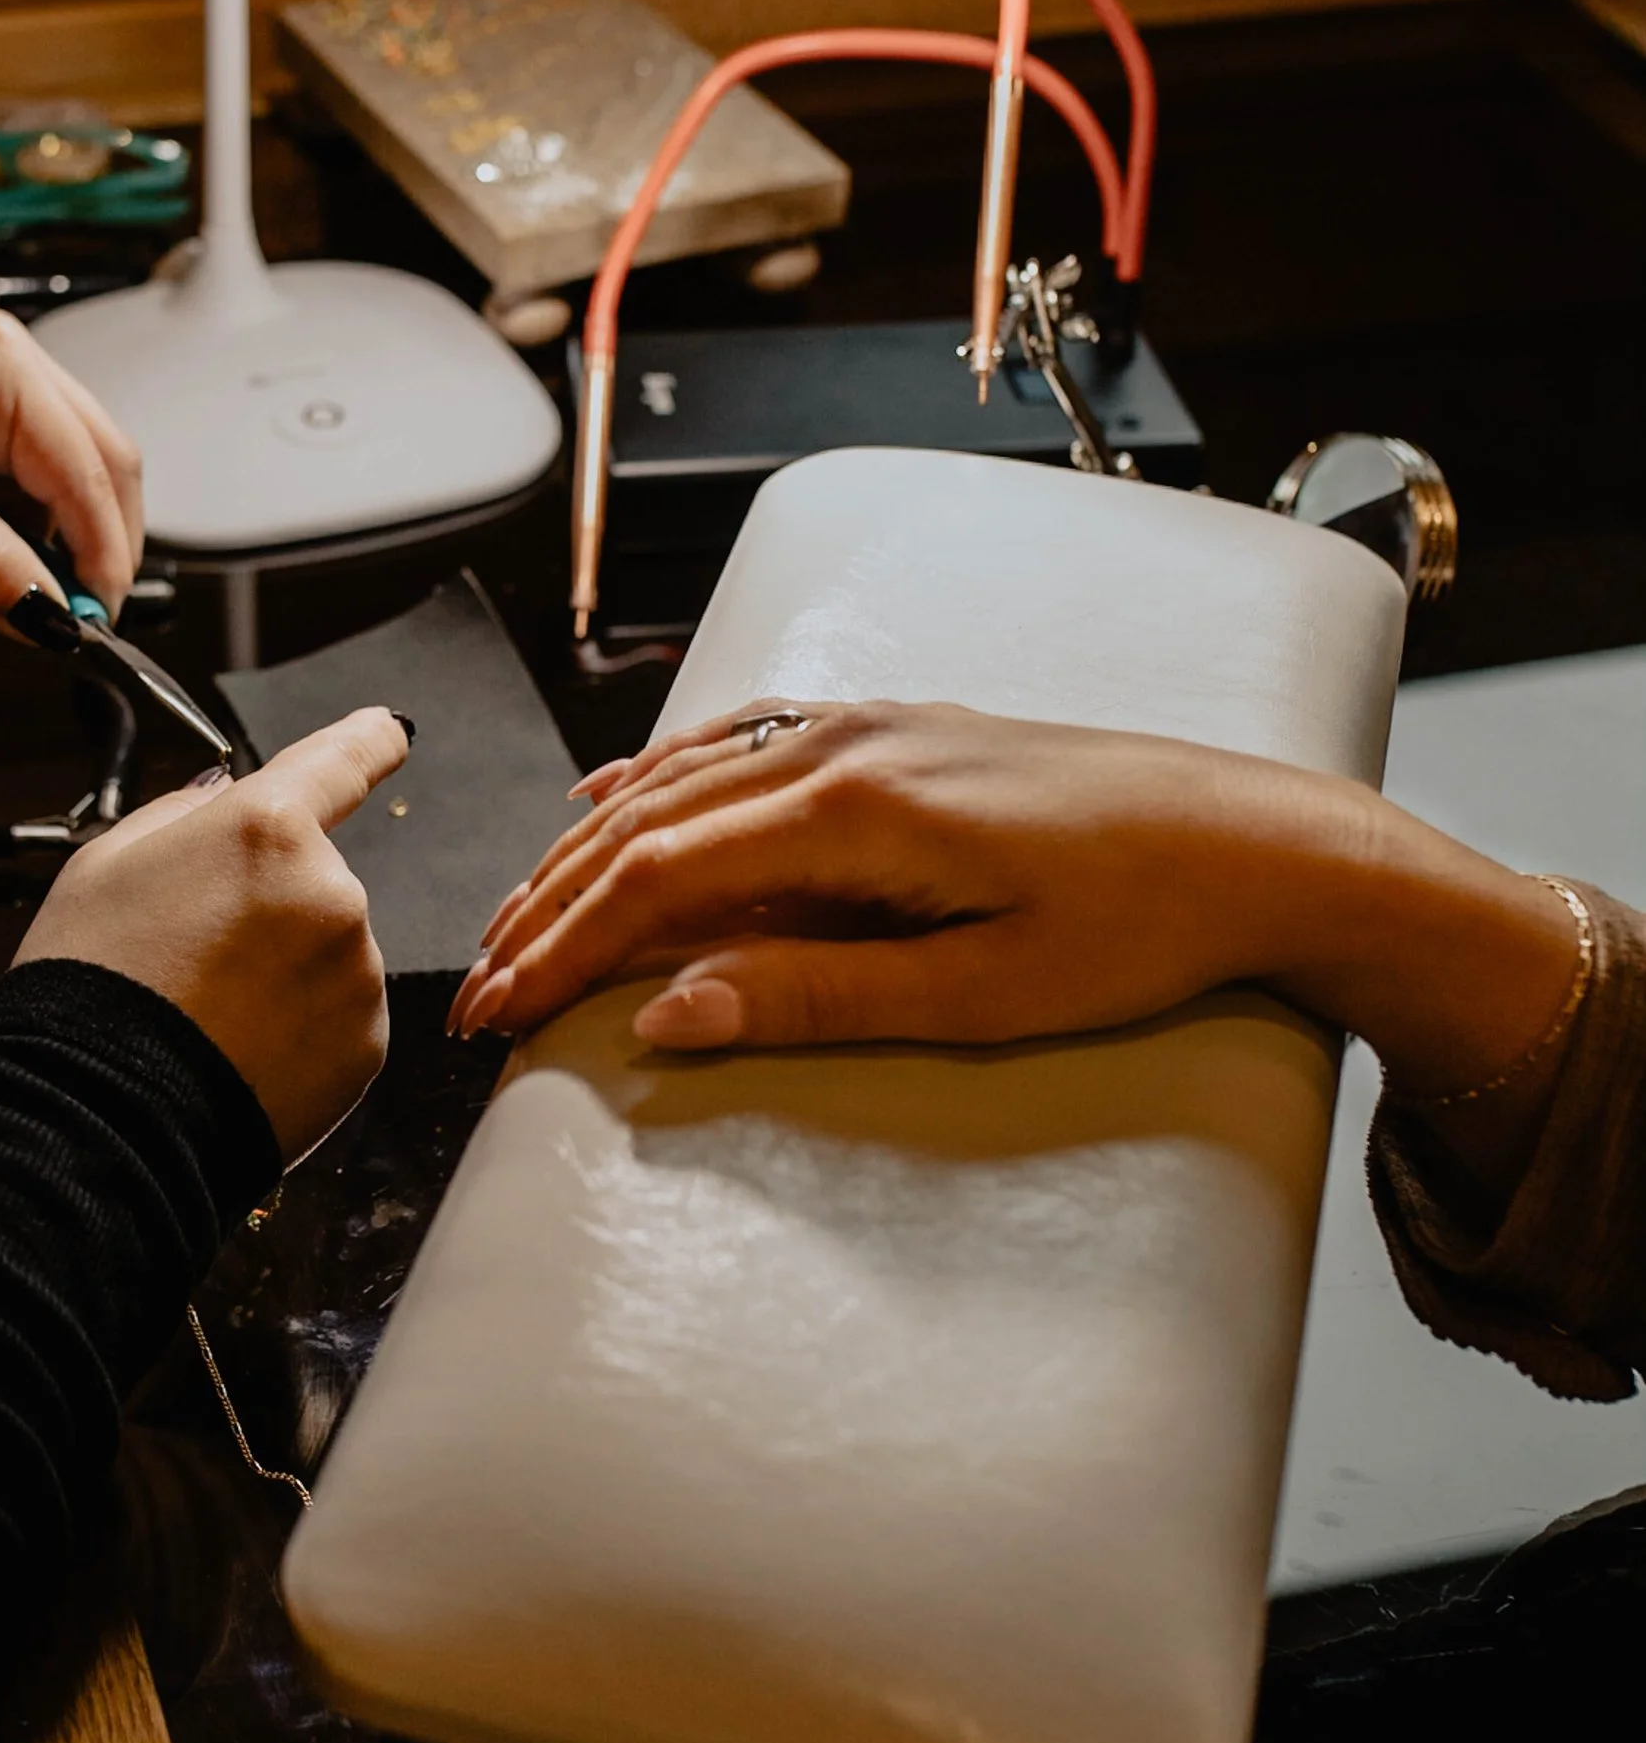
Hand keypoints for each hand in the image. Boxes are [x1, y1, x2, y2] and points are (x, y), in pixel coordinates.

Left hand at [0, 315, 141, 614]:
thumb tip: (53, 620)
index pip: (87, 463)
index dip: (103, 548)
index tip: (93, 624)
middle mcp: (17, 368)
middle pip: (104, 465)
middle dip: (100, 546)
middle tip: (79, 624)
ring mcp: (8, 399)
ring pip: (82, 484)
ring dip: (72, 547)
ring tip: (38, 603)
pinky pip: (44, 496)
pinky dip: (41, 542)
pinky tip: (13, 575)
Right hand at [14, 710, 410, 1164]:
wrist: (104, 1120)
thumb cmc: (91, 987)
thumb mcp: (105, 866)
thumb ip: (182, 815)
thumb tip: (221, 799)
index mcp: (268, 829)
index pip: (340, 760)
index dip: (366, 740)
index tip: (389, 731)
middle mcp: (332, 892)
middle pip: (312, 880)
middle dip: (269, 907)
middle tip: (193, 956)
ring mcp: (356, 973)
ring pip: (326, 955)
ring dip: (285, 975)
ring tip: (208, 1016)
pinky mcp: (367, 1045)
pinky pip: (337, 1020)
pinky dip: (299, 1032)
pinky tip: (239, 1054)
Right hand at [454, 701, 1583, 1115]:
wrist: (1262, 844)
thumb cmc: (1143, 927)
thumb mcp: (981, 995)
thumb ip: (815, 997)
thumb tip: (668, 1012)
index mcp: (856, 813)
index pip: (657, 882)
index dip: (560, 950)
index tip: (494, 1015)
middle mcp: (847, 748)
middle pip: (647, 824)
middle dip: (549, 909)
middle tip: (479, 986)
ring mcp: (873, 727)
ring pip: (684, 778)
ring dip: (589, 848)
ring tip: (522, 912)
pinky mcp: (904, 731)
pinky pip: (743, 739)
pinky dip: (662, 774)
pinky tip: (620, 793)